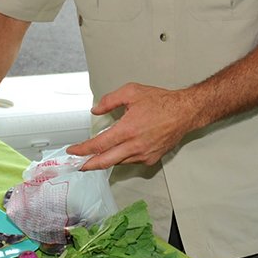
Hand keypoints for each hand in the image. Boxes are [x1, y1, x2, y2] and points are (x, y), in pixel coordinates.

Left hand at [66, 83, 194, 169]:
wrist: (185, 112)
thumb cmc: (161, 102)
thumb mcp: (131, 92)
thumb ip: (109, 101)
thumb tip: (96, 110)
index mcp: (128, 129)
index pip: (99, 145)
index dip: (83, 150)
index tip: (73, 151)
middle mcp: (135, 145)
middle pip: (105, 161)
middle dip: (88, 165)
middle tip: (76, 165)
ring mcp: (144, 154)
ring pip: (118, 162)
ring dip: (104, 161)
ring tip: (94, 157)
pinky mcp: (151, 158)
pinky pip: (130, 161)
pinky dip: (120, 158)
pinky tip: (116, 152)